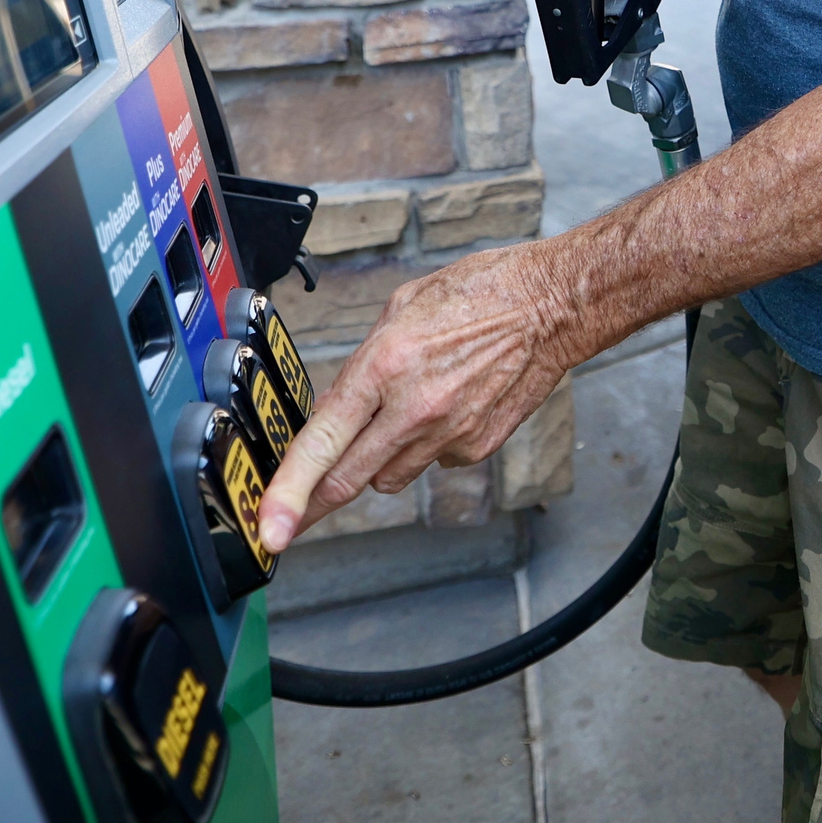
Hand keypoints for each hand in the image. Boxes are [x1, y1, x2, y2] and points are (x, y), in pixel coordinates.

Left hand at [253, 245, 573, 552]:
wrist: (553, 307)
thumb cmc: (482, 293)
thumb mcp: (401, 308)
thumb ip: (362, 364)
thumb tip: (334, 409)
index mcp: (386, 366)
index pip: (322, 444)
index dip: (288, 493)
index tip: (268, 529)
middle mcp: (415, 409)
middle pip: (347, 481)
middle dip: (313, 503)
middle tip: (288, 518)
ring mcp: (449, 435)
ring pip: (388, 477)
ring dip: (376, 461)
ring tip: (400, 417)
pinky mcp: (477, 448)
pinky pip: (432, 463)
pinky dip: (426, 447)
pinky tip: (446, 408)